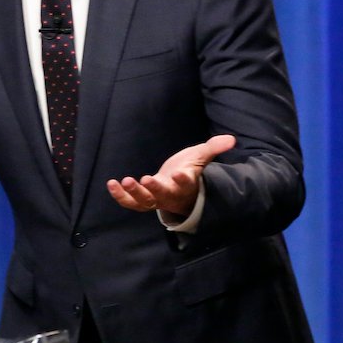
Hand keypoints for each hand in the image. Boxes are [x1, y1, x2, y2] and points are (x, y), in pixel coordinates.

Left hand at [106, 134, 236, 219]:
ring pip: (145, 201)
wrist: (180, 188)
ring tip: (124, 180)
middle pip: (164, 195)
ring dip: (134, 193)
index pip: (187, 183)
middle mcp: (172, 194)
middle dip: (155, 188)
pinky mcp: (144, 200)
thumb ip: (213, 148)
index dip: (184, 179)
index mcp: (187, 184)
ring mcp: (157, 200)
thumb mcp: (201, 156)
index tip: (181, 173)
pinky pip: (131, 203)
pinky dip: (121, 196)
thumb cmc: (191, 170)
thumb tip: (231, 139)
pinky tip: (112, 184)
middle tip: (145, 179)